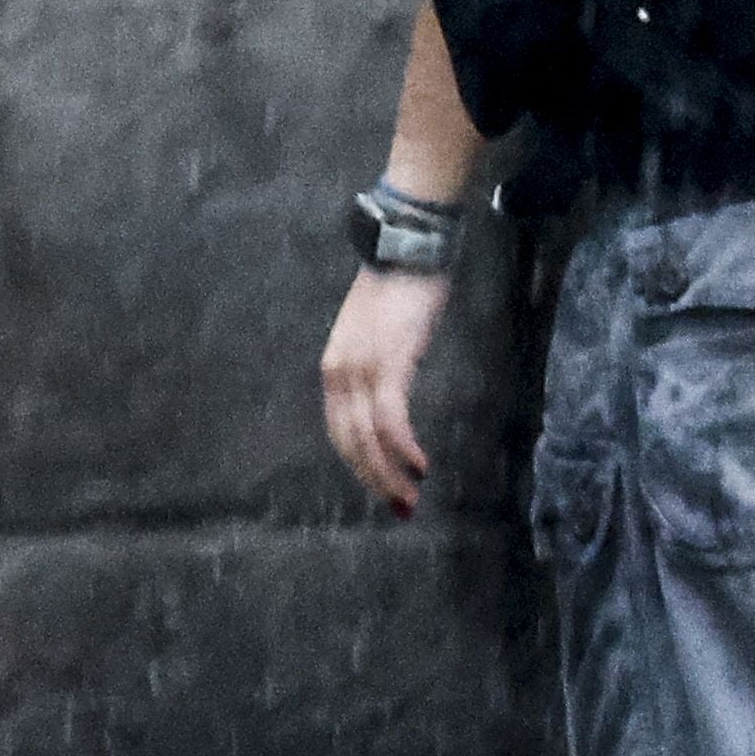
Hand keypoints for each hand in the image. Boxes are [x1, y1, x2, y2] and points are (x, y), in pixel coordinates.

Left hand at [320, 266, 448, 514]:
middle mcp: (339, 373)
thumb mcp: (378, 335)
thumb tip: (391, 393)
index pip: (340, 431)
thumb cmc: (399, 289)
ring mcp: (361, 369)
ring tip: (410, 500)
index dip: (360, 465)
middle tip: (400, 509)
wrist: (406, 246)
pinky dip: (403, 448)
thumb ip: (377, 366)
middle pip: (350, 442)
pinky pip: (390, 418)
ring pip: (368, 438)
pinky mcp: (388, 363)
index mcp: (335, 369)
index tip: (382, 489)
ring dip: (389, 474)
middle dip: (374, 480)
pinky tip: (419, 466)